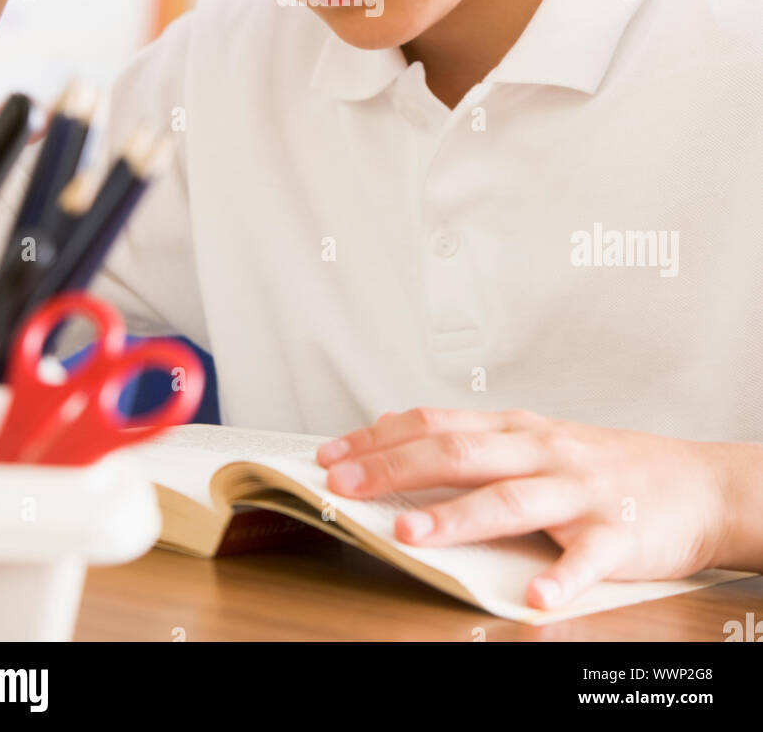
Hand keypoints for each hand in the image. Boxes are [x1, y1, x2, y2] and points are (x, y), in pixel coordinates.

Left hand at [316, 408, 729, 609]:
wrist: (696, 482)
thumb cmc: (604, 464)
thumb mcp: (536, 439)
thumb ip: (473, 440)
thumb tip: (396, 433)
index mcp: (518, 430)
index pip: (436, 426)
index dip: (380, 439)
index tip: (331, 456)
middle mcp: (542, 452)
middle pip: (460, 455)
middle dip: (396, 470)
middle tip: (345, 488)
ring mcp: (579, 491)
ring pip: (512, 500)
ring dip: (459, 519)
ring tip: (413, 537)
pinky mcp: (617, 534)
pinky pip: (586, 559)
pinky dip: (561, 579)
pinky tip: (536, 601)